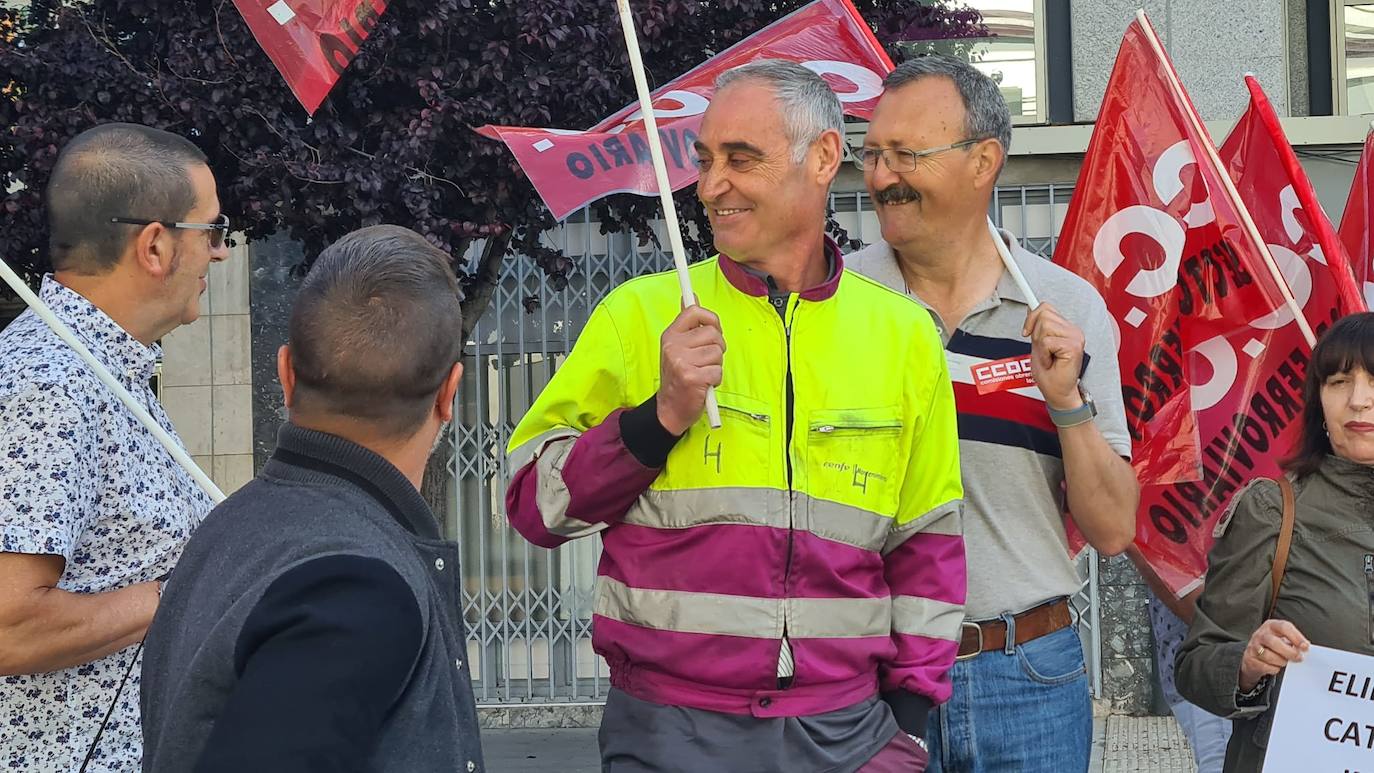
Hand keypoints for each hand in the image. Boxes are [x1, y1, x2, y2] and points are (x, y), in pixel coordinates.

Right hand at [656, 303, 724, 435]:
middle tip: (705, 360)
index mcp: (670, 335)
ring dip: (716, 365)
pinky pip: (718, 370)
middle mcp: (673, 346)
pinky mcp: (692, 378)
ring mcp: (681, 362)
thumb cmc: (679, 376)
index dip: (711, 319)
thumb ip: (687, 323)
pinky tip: (704, 384)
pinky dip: (715, 379)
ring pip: (717, 353)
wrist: (670, 408)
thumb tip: (690, 296)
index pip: (694, 311)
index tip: (713, 329)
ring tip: (703, 373)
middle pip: (713, 333)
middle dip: (717, 348)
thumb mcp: (677, 346)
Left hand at [1023, 302, 1084, 410]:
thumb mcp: (1038, 345)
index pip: (1046, 308)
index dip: (1032, 317)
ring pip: (1044, 325)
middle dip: (1035, 334)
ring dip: (1040, 345)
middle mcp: (1073, 330)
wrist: (1058, 392)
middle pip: (1043, 314)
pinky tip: (1051, 362)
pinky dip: (1043, 354)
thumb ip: (1037, 327)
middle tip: (1043, 351)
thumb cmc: (1049, 373)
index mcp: (1066, 328)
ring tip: (1048, 357)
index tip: (1026, 331)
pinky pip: (1046, 341)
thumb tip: (1031, 308)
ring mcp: (1075, 336)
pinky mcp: (1073, 345)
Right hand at [1239, 619, 1310, 691]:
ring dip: (1281, 661)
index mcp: (1271, 626)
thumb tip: (1305, 646)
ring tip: (1285, 662)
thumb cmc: (1273, 645)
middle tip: (1299, 658)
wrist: (1254, 654)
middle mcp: (1260, 634)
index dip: (1296, 637)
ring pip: (1268, 655)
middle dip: (1289, 652)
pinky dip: (1273, 669)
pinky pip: (1265, 666)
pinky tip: (1275, 666)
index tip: (1305, 646)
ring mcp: (1254, 646)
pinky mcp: (1250, 659)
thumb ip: (1293, 640)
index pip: (1283, 627)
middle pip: (1273, 642)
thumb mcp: (1282, 637)